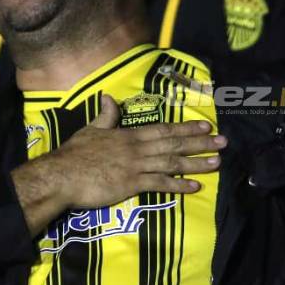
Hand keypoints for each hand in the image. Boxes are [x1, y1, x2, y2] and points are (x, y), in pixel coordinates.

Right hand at [11, 95, 226, 234]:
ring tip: (216, 163)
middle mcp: (137, 148)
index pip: (163, 129)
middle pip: (174, 144)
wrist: (62, 175)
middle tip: (222, 142)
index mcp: (128, 135)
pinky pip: (160, 184)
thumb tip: (108, 97)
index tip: (205, 125)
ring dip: (196, 163)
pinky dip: (178, 185)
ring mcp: (136, 166)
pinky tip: (194, 187)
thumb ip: (105, 116)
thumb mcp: (90, 129)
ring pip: (172, 163)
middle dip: (199, 142)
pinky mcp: (131, 184)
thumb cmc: (74, 154)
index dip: (185, 127)